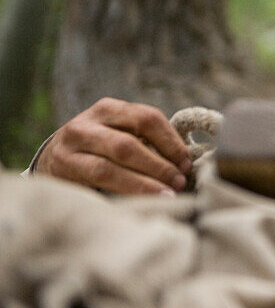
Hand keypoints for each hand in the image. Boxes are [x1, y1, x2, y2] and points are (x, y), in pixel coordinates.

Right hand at [35, 97, 191, 195]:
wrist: (54, 160)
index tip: (187, 163)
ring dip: (144, 182)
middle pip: (129, 144)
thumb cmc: (101, 149)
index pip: (147, 118)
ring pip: (111, 165)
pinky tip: (143, 199)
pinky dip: (126, 190)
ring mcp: (71, 146)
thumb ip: (146, 140)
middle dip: (159, 165)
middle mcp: (87, 123)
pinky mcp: (62, 168)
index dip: (171, 141)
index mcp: (109, 108)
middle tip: (179, 182)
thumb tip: (186, 163)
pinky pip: (97, 180)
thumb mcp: (120, 134)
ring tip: (166, 194)